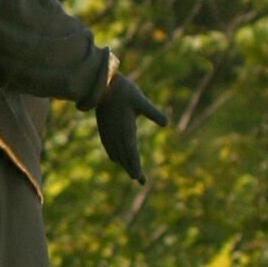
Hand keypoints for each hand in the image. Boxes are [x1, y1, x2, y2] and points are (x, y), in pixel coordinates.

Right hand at [96, 67, 165, 181]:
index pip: (131, 153)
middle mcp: (115, 135)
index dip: (135, 166)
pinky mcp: (104, 130)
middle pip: (124, 158)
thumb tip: (166, 123)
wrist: (101, 85)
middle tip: (141, 181)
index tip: (139, 178)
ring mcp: (108, 133)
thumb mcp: (140, 100)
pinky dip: (115, 156)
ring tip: (132, 173)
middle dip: (132, 170)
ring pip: (116, 154)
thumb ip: (152, 112)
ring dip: (124, 164)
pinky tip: (117, 159)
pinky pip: (109, 148)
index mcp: (125, 130)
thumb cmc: (123, 90)